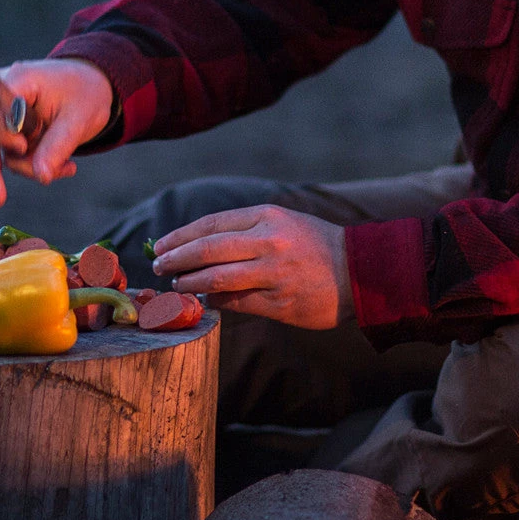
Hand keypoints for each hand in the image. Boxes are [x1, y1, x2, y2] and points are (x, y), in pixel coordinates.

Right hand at [0, 58, 113, 206]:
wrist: (93, 87)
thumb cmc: (86, 93)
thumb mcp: (81, 118)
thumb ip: (59, 145)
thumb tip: (41, 176)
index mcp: (17, 81)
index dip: (2, 131)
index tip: (21, 147)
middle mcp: (1, 98)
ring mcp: (2, 118)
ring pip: (1, 154)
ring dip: (32, 168)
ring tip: (69, 168)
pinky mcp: (10, 135)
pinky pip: (14, 159)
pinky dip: (37, 167)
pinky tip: (67, 167)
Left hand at [150, 205, 352, 330]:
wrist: (360, 271)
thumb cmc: (317, 245)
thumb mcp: (285, 222)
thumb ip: (248, 230)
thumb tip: (200, 243)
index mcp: (269, 217)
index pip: (212, 224)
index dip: (181, 236)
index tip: (161, 246)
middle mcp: (269, 242)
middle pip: (207, 250)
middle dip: (176, 260)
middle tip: (158, 267)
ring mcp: (274, 274)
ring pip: (215, 279)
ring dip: (189, 283)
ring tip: (178, 285)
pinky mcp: (279, 303)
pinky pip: (235, 302)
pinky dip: (215, 301)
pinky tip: (207, 299)